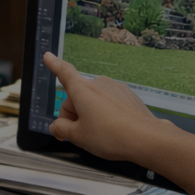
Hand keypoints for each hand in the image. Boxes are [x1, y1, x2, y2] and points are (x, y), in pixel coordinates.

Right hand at [43, 51, 170, 163]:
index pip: (64, 73)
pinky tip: (112, 129)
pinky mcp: (127, 95)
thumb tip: (56, 126)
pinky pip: (109, 102)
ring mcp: (115, 88)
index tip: (48, 56)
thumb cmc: (110, 136)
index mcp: (82, 90)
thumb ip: (61, 129)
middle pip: (77, 95)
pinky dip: (105, 113)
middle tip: (77, 134)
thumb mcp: (77, 136)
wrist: (146, 138)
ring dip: (89, 113)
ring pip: (93, 99)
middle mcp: (98, 84)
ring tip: (98, 134)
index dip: (54, 64)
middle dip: (73, 113)